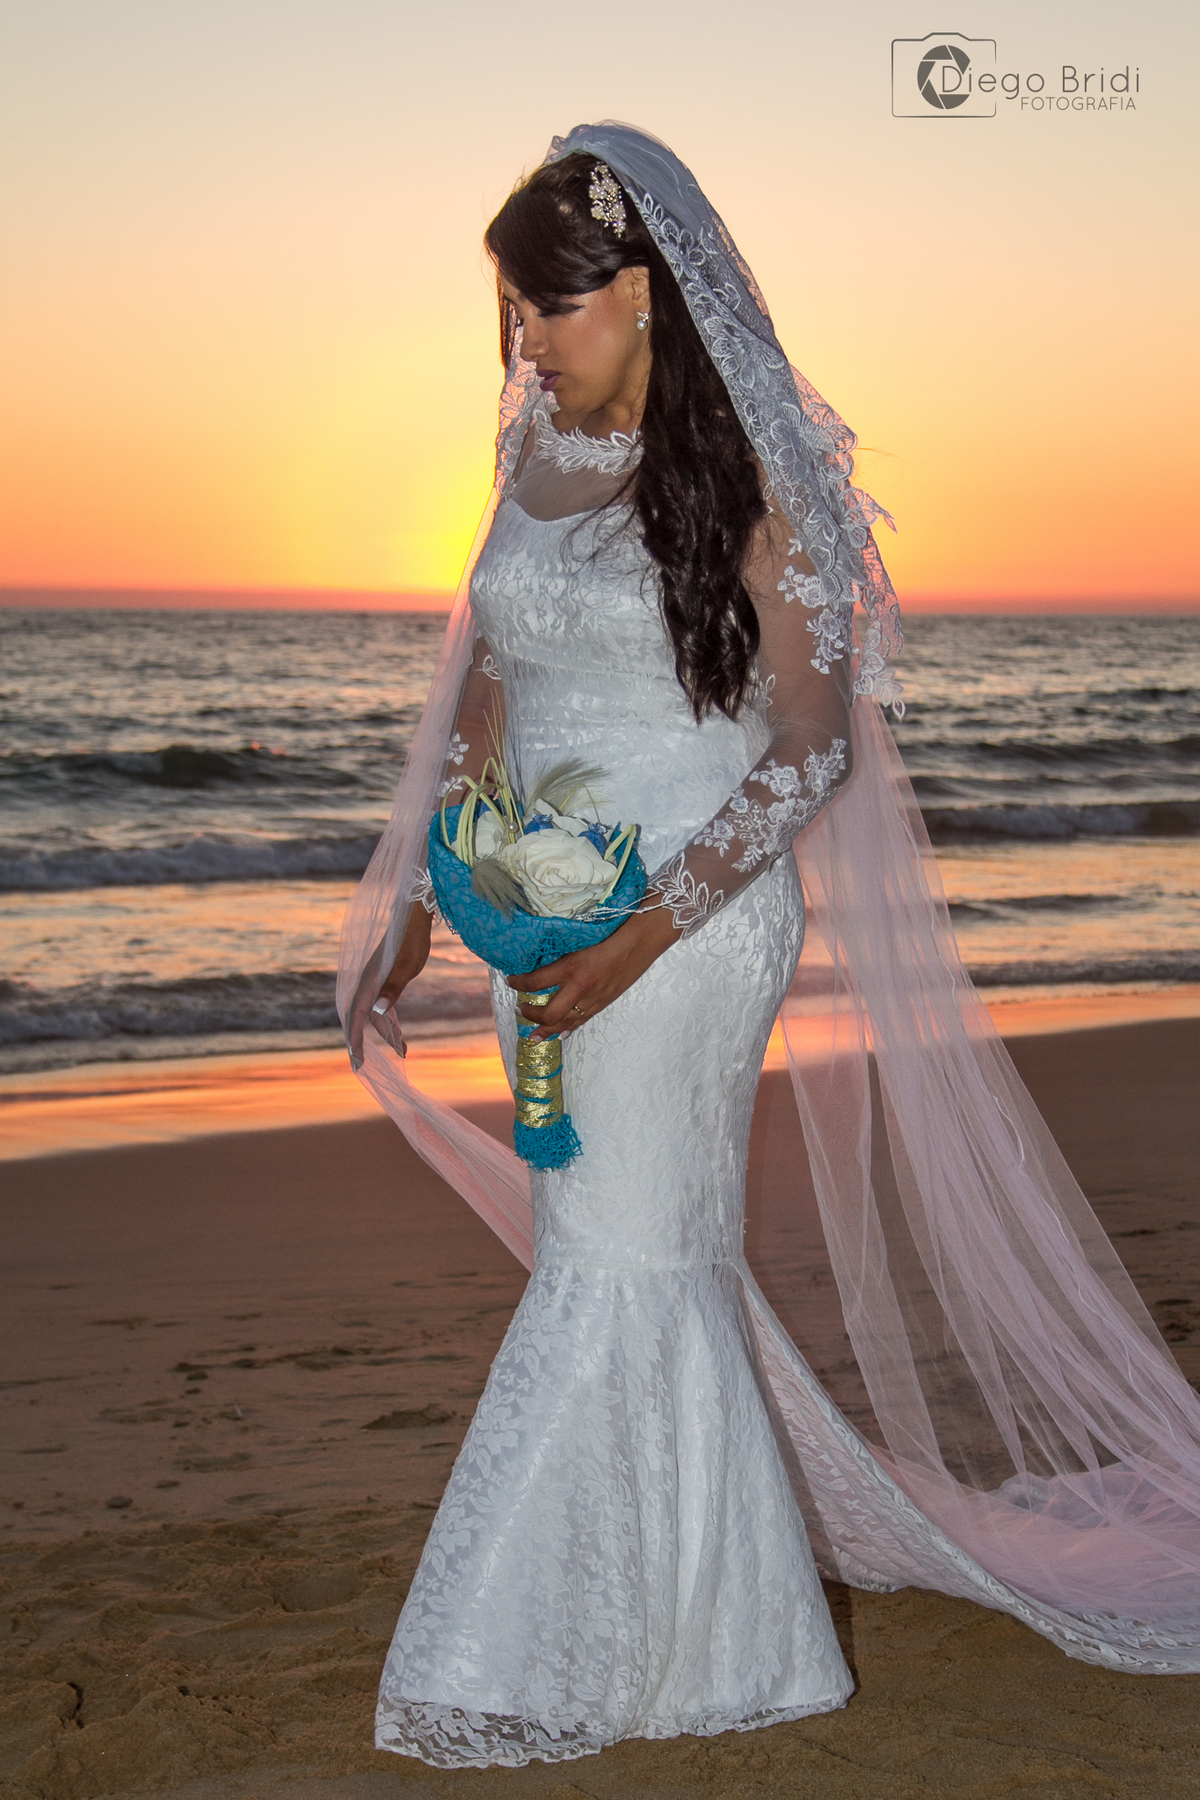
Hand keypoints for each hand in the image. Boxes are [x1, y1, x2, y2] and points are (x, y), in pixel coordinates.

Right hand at [347, 904, 431, 1067]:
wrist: (413, 920)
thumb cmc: (412, 942)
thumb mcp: (406, 967)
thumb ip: (392, 989)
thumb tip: (377, 1012)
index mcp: (369, 982)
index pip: (357, 1016)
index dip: (355, 1039)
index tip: (357, 1060)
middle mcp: (367, 984)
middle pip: (358, 1019)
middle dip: (360, 1043)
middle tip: (362, 1067)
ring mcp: (374, 983)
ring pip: (372, 1015)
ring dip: (383, 1034)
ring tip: (401, 1050)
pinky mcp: (383, 981)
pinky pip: (381, 1008)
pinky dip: (388, 1023)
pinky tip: (399, 1036)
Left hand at [507, 905, 679, 1039]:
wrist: (643, 938)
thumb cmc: (613, 930)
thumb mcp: (581, 938)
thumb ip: (563, 949)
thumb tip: (543, 955)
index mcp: (571, 966)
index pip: (535, 981)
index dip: (518, 983)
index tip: (510, 980)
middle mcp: (580, 987)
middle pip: (548, 1013)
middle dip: (530, 1015)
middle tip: (519, 1010)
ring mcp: (594, 998)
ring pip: (565, 1022)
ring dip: (546, 1029)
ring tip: (533, 1034)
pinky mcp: (605, 1002)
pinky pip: (583, 1020)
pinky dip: (569, 1028)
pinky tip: (561, 1034)